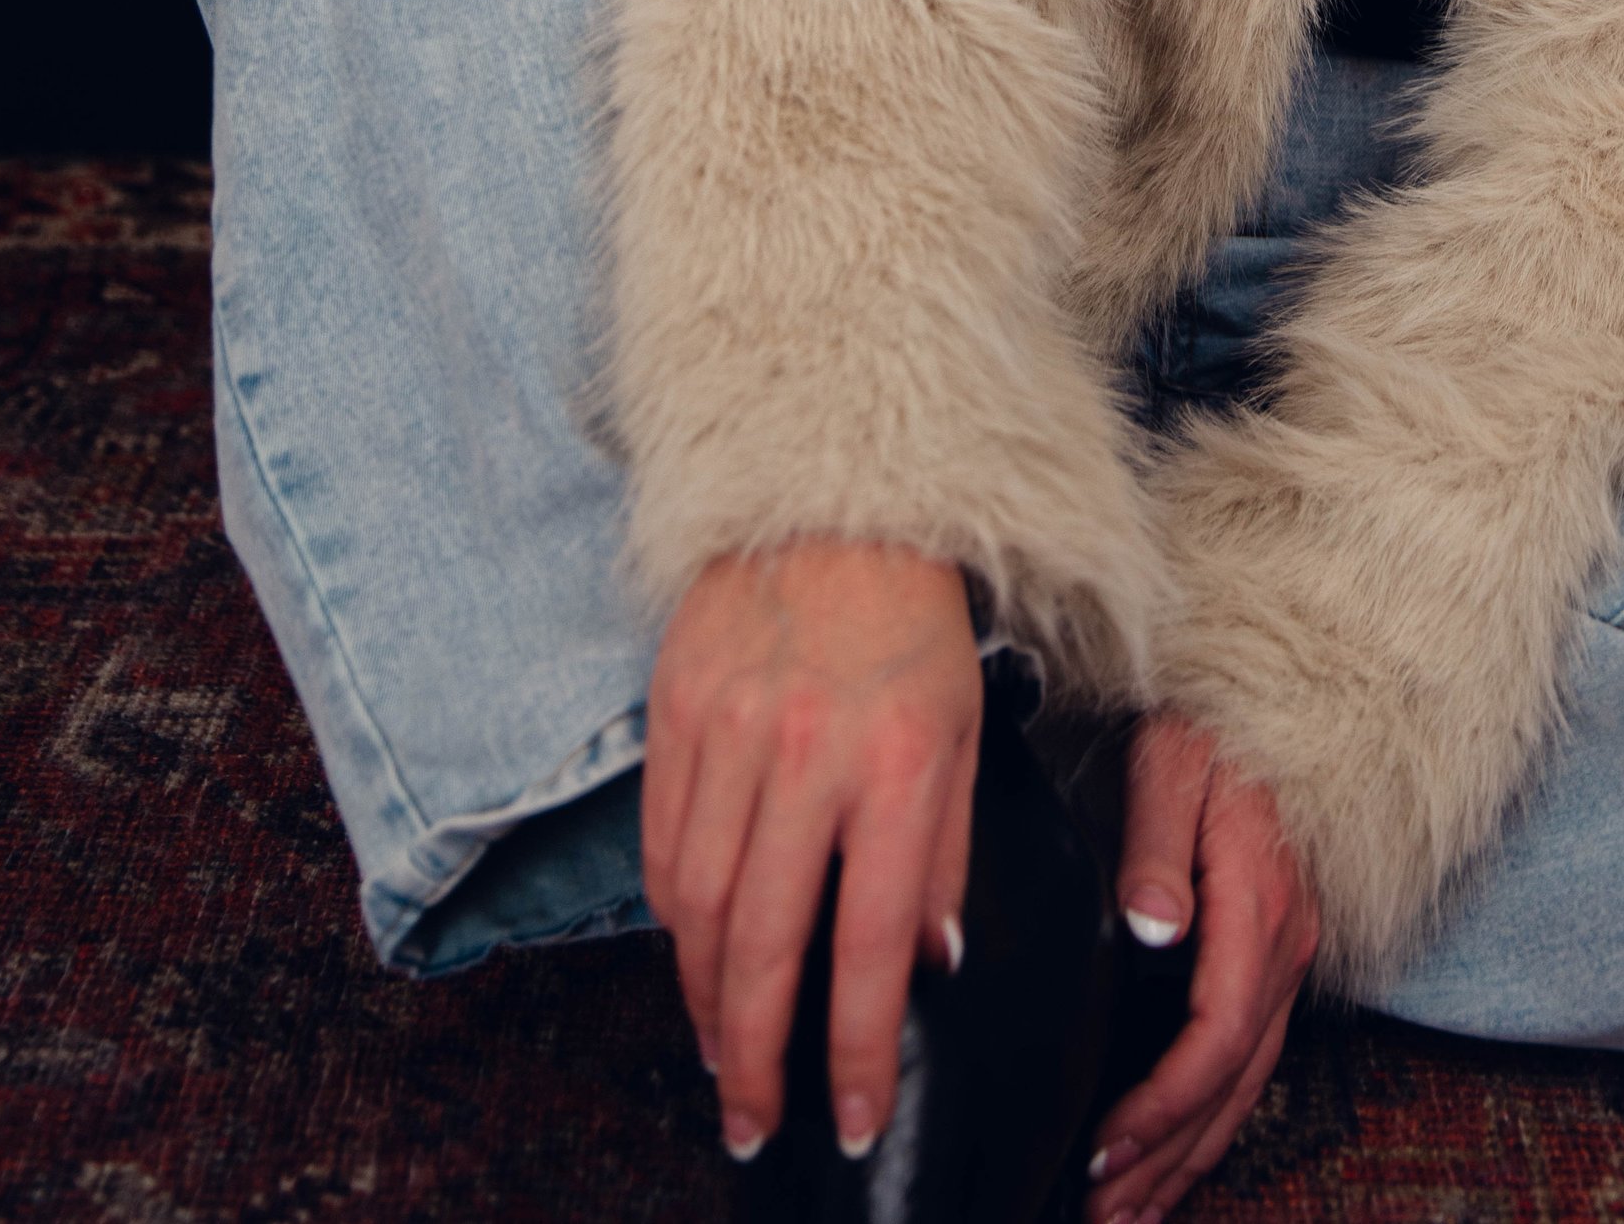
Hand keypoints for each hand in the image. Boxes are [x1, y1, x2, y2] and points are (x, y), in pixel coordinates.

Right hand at [641, 535, 979, 1162]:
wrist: (833, 501)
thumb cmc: (912, 621)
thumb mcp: (960, 732)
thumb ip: (941, 854)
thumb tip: (928, 963)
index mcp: (895, 765)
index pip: (871, 946)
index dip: (859, 1049)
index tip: (855, 1117)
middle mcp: (806, 756)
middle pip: (765, 947)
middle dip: (759, 1057)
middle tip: (756, 1123)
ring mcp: (729, 733)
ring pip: (700, 910)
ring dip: (708, 1001)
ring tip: (726, 1053)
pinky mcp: (674, 711)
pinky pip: (662, 847)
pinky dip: (675, 919)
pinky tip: (695, 951)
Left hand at [1084, 716, 1318, 1223]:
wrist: (1279, 688)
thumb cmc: (1215, 721)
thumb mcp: (1173, 763)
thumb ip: (1160, 847)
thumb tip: (1153, 927)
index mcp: (1260, 903)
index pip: (1216, 1037)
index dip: (1161, 1107)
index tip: (1103, 1150)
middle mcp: (1288, 940)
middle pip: (1234, 1083)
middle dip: (1169, 1160)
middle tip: (1102, 1214)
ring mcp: (1293, 948)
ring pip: (1249, 1082)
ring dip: (1192, 1155)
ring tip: (1133, 1211)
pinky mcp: (1282, 949)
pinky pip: (1254, 1054)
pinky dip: (1215, 1115)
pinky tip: (1181, 1147)